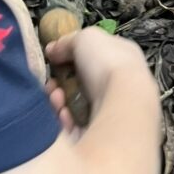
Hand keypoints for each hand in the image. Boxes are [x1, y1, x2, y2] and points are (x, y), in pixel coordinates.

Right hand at [45, 29, 159, 132]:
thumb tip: (52, 49)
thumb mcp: (86, 38)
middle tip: (51, 84)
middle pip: (82, 83)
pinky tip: (62, 114)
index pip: (95, 55)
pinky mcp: (101, 135)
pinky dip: (65, 120)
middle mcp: (119, 83)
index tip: (53, 59)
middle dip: (61, 84)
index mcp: (121, 57)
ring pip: (77, 105)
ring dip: (61, 102)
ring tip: (56, 98)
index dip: (72, 57)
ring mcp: (111, 110)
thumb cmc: (107, 63)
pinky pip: (76, 127)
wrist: (123, 103)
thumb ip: (68, 42)